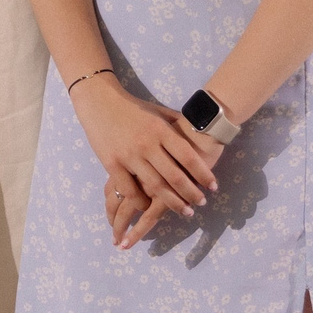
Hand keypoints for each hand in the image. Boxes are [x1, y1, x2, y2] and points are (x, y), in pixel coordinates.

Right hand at [71, 80, 219, 249]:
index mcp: (161, 130)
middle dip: (191, 194)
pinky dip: (141, 202)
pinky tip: (149, 207)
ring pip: (154, 187)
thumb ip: (176, 123)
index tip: (213, 187)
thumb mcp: (157, 111)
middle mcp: (147, 144)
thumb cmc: (132, 107)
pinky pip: (129, 190)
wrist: (99, 101)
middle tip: (201, 203)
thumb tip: (199, 129)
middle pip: (175, 176)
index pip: (188, 156)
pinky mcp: (112, 164)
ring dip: (172, 203)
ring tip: (184, 211)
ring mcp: (129, 155)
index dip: (203, 174)